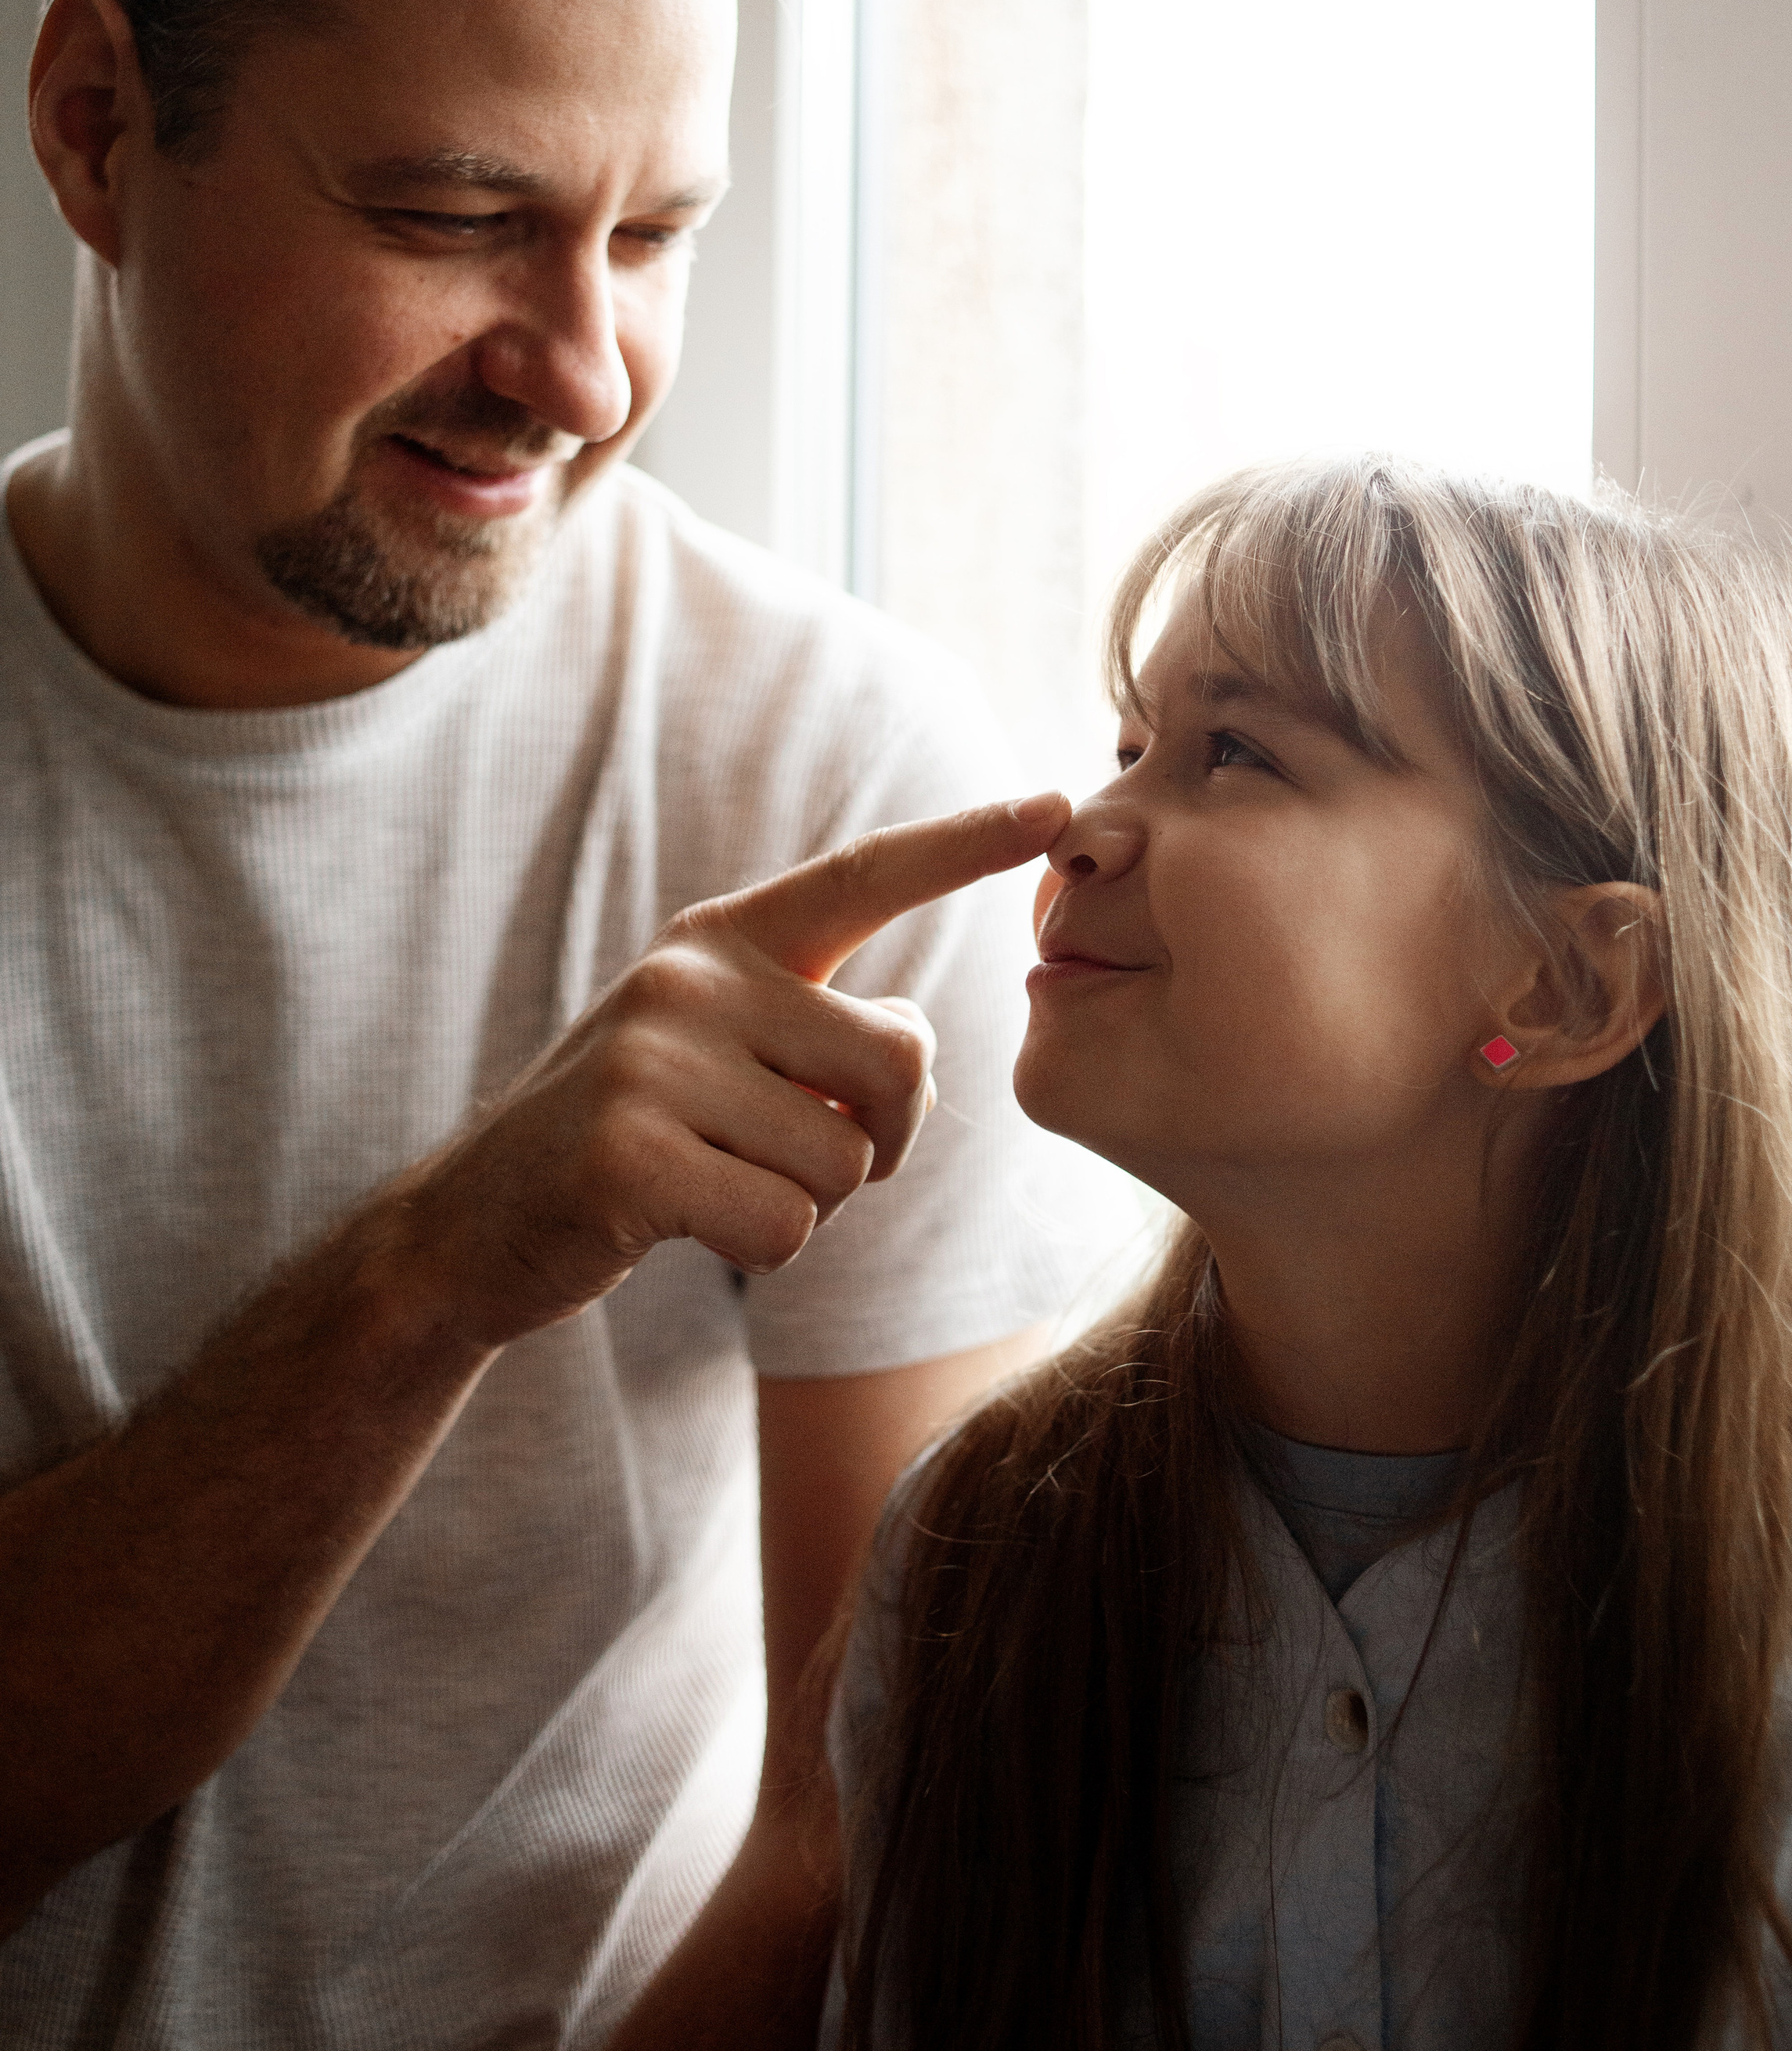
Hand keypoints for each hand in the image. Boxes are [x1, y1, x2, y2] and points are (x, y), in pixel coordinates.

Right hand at [372, 791, 1068, 1350]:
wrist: (474, 1223)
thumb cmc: (636, 1139)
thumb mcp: (720, 1053)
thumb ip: (819, 1032)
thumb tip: (909, 1043)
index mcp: (723, 938)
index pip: (865, 874)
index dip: (965, 844)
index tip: (1058, 802)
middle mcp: (691, 978)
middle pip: (899, 1059)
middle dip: (885, 1136)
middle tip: (799, 1154)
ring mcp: (653, 1062)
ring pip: (848, 1160)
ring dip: (810, 1202)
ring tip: (719, 1181)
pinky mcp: (630, 1155)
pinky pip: (787, 1226)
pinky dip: (764, 1248)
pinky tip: (685, 1222)